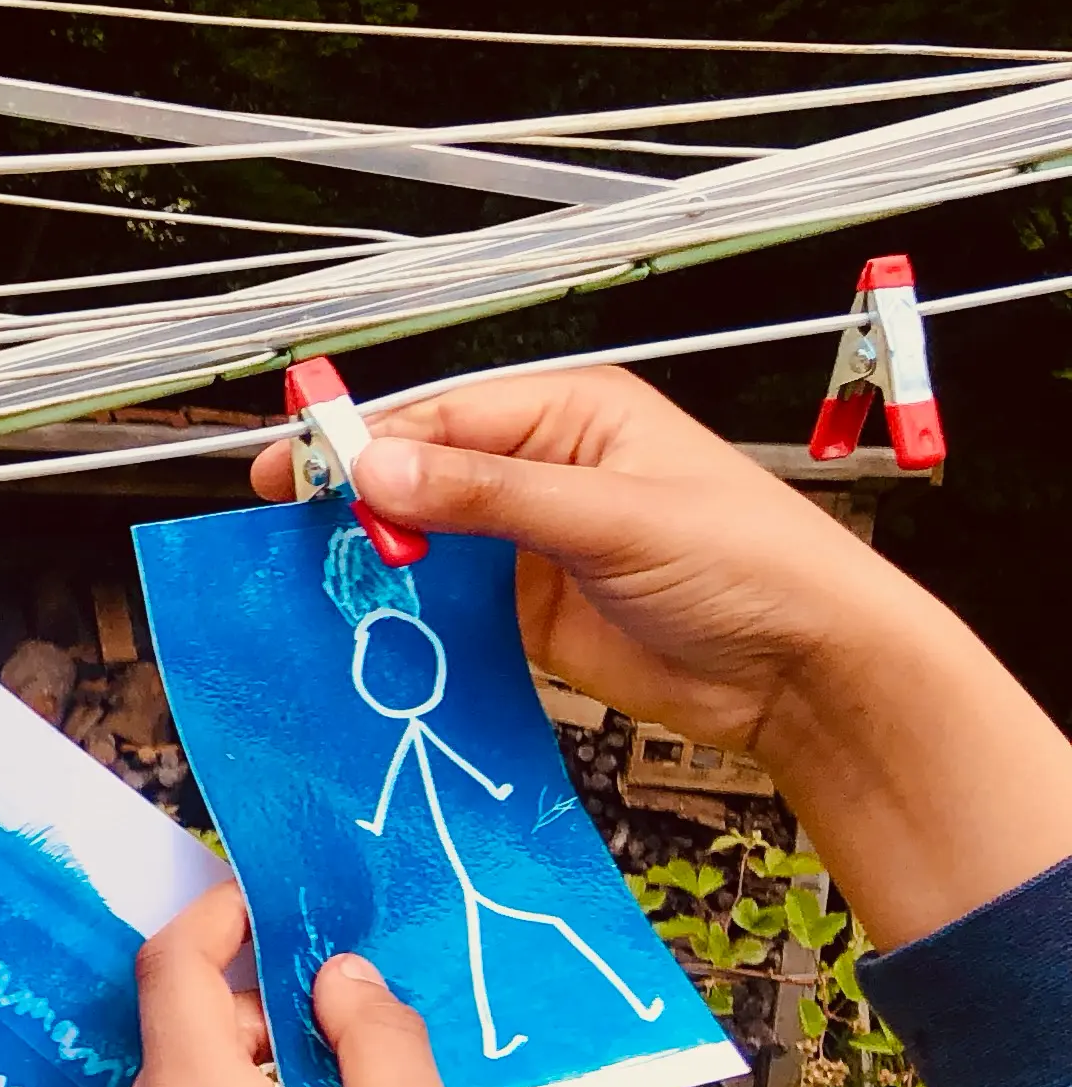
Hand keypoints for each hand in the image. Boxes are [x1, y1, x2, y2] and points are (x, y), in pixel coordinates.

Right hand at [252, 366, 1071, 946]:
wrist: (805, 671)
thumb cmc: (748, 565)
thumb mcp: (612, 517)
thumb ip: (490, 494)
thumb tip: (380, 467)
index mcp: (571, 414)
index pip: (443, 416)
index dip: (366, 442)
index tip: (300, 472)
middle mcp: (542, 469)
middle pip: (420, 472)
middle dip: (355, 497)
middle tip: (281, 525)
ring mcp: (530, 542)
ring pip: (422, 538)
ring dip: (372, 557)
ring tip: (307, 577)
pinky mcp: (525, 611)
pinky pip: (443, 602)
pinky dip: (402, 612)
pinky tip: (363, 622)